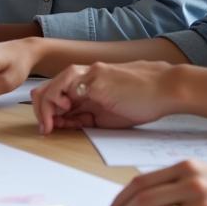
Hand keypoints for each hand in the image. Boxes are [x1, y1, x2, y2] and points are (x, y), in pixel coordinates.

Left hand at [32, 61, 178, 134]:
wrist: (166, 88)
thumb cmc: (143, 102)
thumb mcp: (109, 115)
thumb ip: (87, 116)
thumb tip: (67, 124)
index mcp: (85, 87)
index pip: (55, 97)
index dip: (48, 114)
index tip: (49, 130)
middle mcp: (82, 77)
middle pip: (47, 90)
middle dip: (40, 111)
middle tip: (44, 130)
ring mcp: (86, 75)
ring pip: (51, 87)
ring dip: (45, 108)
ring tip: (48, 125)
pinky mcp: (93, 76)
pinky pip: (64, 84)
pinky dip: (55, 98)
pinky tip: (60, 112)